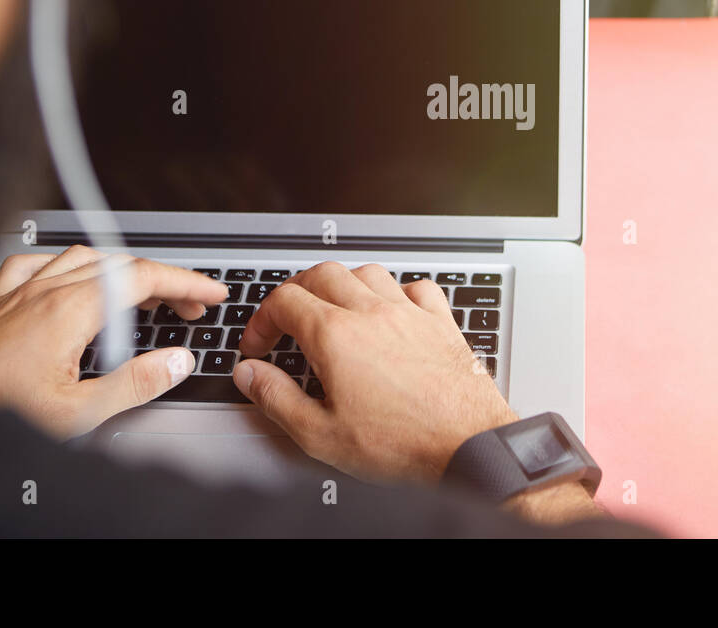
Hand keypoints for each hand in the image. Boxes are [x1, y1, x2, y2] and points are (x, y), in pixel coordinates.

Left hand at [0, 246, 227, 436]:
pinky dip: (67, 265)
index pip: (144, 277)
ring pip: (82, 256)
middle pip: (119, 263)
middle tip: (188, 306)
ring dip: (122, 268)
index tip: (211, 293)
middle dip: (162, 278)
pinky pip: (36, 262)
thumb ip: (134, 384)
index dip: (186, 281)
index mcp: (69, 311)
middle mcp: (42, 291)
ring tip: (142, 290)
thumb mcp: (76, 413)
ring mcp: (15, 291)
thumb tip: (177, 361)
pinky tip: (70, 278)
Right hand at [234, 262, 516, 481]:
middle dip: (296, 292)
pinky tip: (392, 312)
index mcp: (336, 336)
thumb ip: (277, 399)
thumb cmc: (403, 443)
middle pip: (322, 274)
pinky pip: (416, 287)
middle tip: (287, 320)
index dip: (261, 320)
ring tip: (333, 310)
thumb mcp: (320, 434)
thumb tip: (250, 375)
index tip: (259, 346)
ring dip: (343, 285)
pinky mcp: (441, 322)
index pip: (284, 301)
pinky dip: (397, 291)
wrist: (467, 445)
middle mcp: (372, 314)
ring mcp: (410, 313)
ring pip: (368, 272)